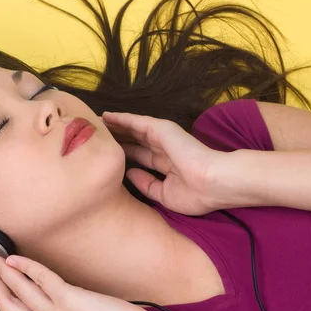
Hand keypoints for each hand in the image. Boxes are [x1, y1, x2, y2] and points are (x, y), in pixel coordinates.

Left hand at [100, 111, 230, 215]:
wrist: (212, 182)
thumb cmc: (195, 194)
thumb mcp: (165, 195)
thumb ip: (146, 184)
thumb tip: (129, 174)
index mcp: (168, 165)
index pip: (141, 156)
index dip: (125, 153)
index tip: (108, 154)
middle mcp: (164, 148)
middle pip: (135, 140)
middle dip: (118, 137)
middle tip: (98, 135)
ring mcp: (163, 137)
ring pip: (133, 129)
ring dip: (115, 126)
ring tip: (97, 123)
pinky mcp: (160, 128)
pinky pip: (135, 121)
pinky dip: (120, 118)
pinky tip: (106, 116)